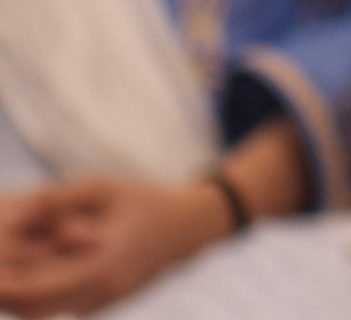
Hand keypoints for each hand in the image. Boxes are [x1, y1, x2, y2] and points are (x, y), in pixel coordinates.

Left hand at [0, 176, 233, 316]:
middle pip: (32, 307)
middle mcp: (100, 294)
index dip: (3, 284)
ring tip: (3, 272)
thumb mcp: (101, 189)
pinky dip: (33, 294)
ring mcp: (101, 304)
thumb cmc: (142, 202)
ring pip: (41, 310)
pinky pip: (55, 306)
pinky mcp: (98, 305)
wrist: (187, 228)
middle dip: (5, 292)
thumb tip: (10, 219)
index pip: (34, 289)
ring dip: (16, 296)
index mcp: (102, 267)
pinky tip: (20, 275)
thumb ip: (55, 200)